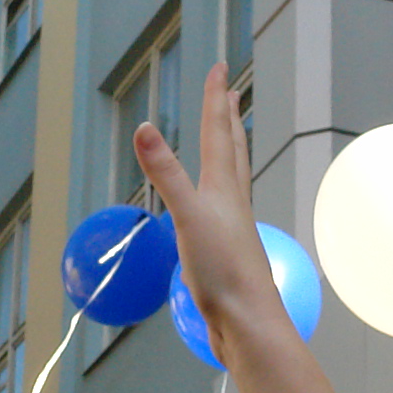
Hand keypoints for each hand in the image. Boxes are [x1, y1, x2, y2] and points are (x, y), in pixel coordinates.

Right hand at [133, 67, 285, 359]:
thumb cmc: (223, 272)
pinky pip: (222, 210)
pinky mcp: (226, 252)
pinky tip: (214, 205)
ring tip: (229, 140)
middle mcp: (232, 202)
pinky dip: (218, 194)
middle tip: (230, 94)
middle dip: (228, 120)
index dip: (214, 99)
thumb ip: (166, 174)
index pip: (218, 133)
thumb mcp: (187, 216)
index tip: (219, 68)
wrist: (247, 324)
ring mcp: (231, 227)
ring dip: (229, 153)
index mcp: (223, 188)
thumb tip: (144, 128)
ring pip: (232, 179)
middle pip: (232, 150)